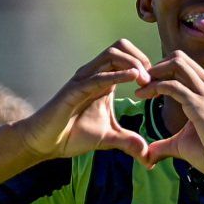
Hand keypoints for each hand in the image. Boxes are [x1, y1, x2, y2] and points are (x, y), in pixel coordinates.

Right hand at [16, 41, 152, 160]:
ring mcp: (84, 79)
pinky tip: (135, 79)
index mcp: (103, 80)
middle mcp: (94, 74)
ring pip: (111, 54)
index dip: (145, 65)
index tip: (157, 85)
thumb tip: (149, 157)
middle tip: (153, 79)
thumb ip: (129, 142)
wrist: (46, 142)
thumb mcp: (109, 139)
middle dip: (141, 58)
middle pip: (121, 46)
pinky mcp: (75, 90)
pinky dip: (118, 75)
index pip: (127, 57)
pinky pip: (98, 76)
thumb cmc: (72, 135)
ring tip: (146, 80)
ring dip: (133, 63)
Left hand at [133, 52, 203, 180]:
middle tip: (140, 84)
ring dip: (154, 73)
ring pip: (176, 64)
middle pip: (178, 58)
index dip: (161, 72)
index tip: (145, 87)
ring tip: (140, 89)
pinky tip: (143, 96)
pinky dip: (155, 87)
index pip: (182, 66)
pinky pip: (173, 86)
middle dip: (156, 67)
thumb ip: (165, 145)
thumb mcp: (183, 145)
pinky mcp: (200, 105)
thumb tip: (149, 154)